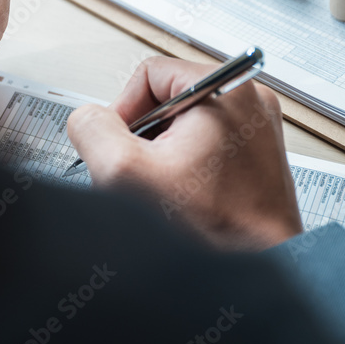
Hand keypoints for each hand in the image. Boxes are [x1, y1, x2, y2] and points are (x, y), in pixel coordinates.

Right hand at [66, 57, 302, 250]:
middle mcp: (248, 102)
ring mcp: (254, 129)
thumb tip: (88, 117)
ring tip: (168, 189)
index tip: (125, 147)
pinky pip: (202, 144)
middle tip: (147, 172)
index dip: (123, 112)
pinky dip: (183, 167)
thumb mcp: (126, 171)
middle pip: (165, 99)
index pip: (149, 74)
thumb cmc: (214, 229)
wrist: (257, 269)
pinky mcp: (254, 155)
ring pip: (181, 125)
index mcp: (226, 89)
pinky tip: (185, 196)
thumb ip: (92, 128)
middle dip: (143, 138)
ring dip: (161, 155)